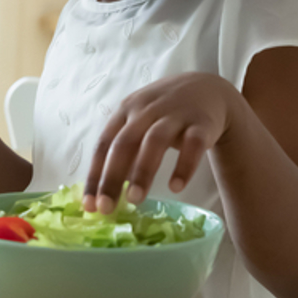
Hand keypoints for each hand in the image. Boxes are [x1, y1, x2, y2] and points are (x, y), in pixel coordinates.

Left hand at [83, 72, 240, 212]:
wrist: (208, 89)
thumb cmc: (165, 113)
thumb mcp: (140, 122)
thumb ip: (126, 151)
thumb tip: (108, 191)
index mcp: (126, 111)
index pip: (103, 144)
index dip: (94, 175)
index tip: (89, 205)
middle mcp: (146, 110)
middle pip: (124, 143)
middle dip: (112, 177)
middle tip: (106, 208)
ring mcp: (174, 114)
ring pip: (155, 141)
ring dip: (142, 171)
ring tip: (135, 200)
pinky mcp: (201, 123)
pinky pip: (193, 144)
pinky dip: (184, 166)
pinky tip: (176, 187)